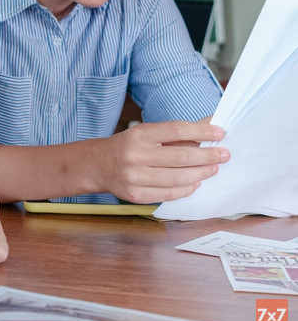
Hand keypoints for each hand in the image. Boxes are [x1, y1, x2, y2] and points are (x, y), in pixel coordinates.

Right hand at [90, 120, 228, 202]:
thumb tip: (210, 125)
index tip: (219, 133)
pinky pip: (169, 194)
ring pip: (177, 178)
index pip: (176, 130)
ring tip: (213, 168)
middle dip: (207, 156)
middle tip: (224, 154)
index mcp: (139, 135)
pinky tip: (196, 181)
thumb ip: (177, 131)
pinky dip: (187, 188)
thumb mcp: (147, 132)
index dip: (201, 131)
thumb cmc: (128, 146)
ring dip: (201, 173)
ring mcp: (134, 177)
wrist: (97, 165)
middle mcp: (134, 155)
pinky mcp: (136, 195)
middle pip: (180, 156)